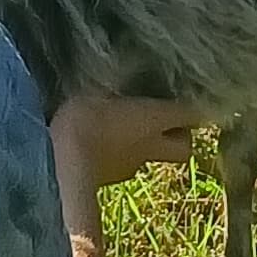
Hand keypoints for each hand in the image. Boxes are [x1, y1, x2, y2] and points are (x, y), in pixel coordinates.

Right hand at [51, 91, 206, 197]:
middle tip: (163, 118)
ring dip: (148, 143)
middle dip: (179, 134)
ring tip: (126, 123)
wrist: (59, 167)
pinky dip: (123, 151)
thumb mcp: (93, 89)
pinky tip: (103, 140)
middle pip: (183, 148)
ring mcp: (131, 166)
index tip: (192, 98)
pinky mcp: (112, 178)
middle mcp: (148, 146)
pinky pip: (127, 161)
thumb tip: (122, 78)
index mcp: (150, 119)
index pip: (189, 115)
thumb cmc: (77, 119)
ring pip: (154, 155)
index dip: (197, 108)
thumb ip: (113, 87)